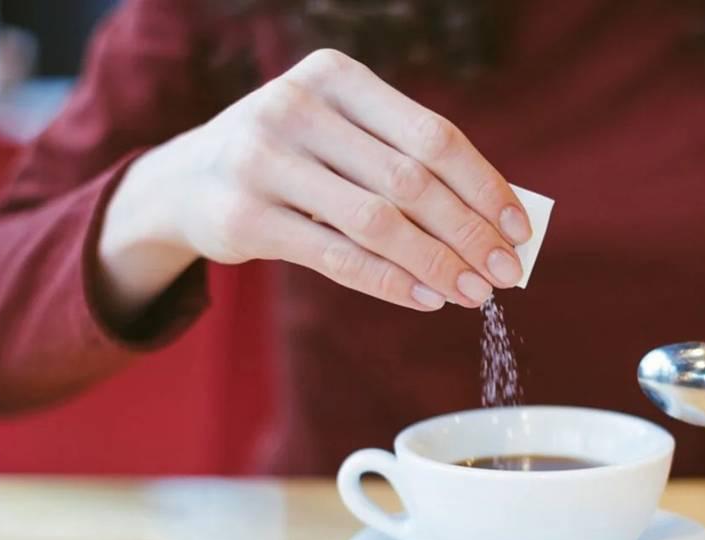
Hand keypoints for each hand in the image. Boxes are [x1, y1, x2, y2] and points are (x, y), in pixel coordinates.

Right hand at [100, 49, 530, 319]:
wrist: (186, 179)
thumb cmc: (293, 157)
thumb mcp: (341, 135)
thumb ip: (404, 162)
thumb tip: (494, 222)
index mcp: (336, 76)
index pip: (433, 135)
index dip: (484, 186)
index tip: (518, 230)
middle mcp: (296, 107)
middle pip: (411, 181)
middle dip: (468, 234)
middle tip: (505, 274)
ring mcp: (263, 160)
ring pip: (377, 223)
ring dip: (436, 264)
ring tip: (472, 294)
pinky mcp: (244, 216)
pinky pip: (337, 258)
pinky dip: (390, 282)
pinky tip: (426, 299)